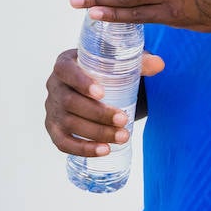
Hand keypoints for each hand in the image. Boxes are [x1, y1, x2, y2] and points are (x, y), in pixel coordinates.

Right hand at [43, 48, 164, 157]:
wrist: (89, 86)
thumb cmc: (103, 71)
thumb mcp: (117, 62)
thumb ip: (138, 61)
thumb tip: (159, 64)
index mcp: (65, 63)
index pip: (66, 71)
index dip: (81, 82)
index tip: (102, 93)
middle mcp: (54, 85)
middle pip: (69, 102)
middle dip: (98, 113)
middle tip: (123, 120)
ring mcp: (51, 109)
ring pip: (69, 123)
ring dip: (96, 133)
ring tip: (122, 137)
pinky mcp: (54, 128)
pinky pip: (63, 142)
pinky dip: (82, 149)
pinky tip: (104, 150)